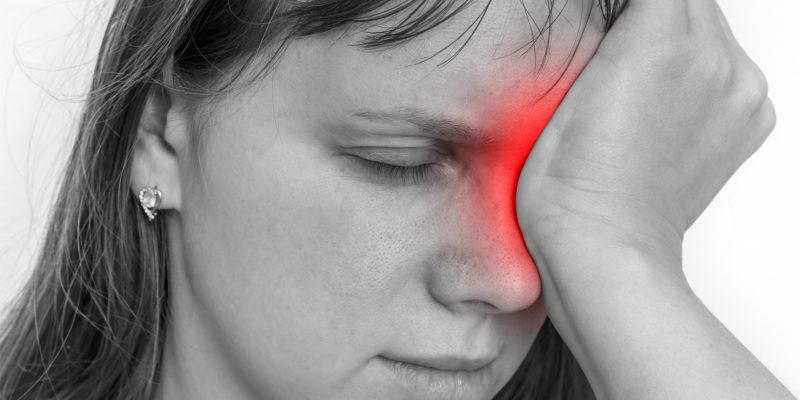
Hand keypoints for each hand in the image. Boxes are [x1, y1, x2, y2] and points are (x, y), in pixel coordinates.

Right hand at [517, 0, 774, 268]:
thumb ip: (611, 27)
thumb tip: (629, 19)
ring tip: (639, 79)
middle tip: (619, 53)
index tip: (615, 26)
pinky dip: (703, 69)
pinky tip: (665, 101)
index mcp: (661, 39)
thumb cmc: (568, 181)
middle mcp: (716, 58)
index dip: (626, 6)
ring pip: (712, 28)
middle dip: (653, 13)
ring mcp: (742, 90)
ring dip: (678, 37)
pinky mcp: (753, 118)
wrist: (605, 246)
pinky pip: (731, 65)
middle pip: (690, 0)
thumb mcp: (566, 82)